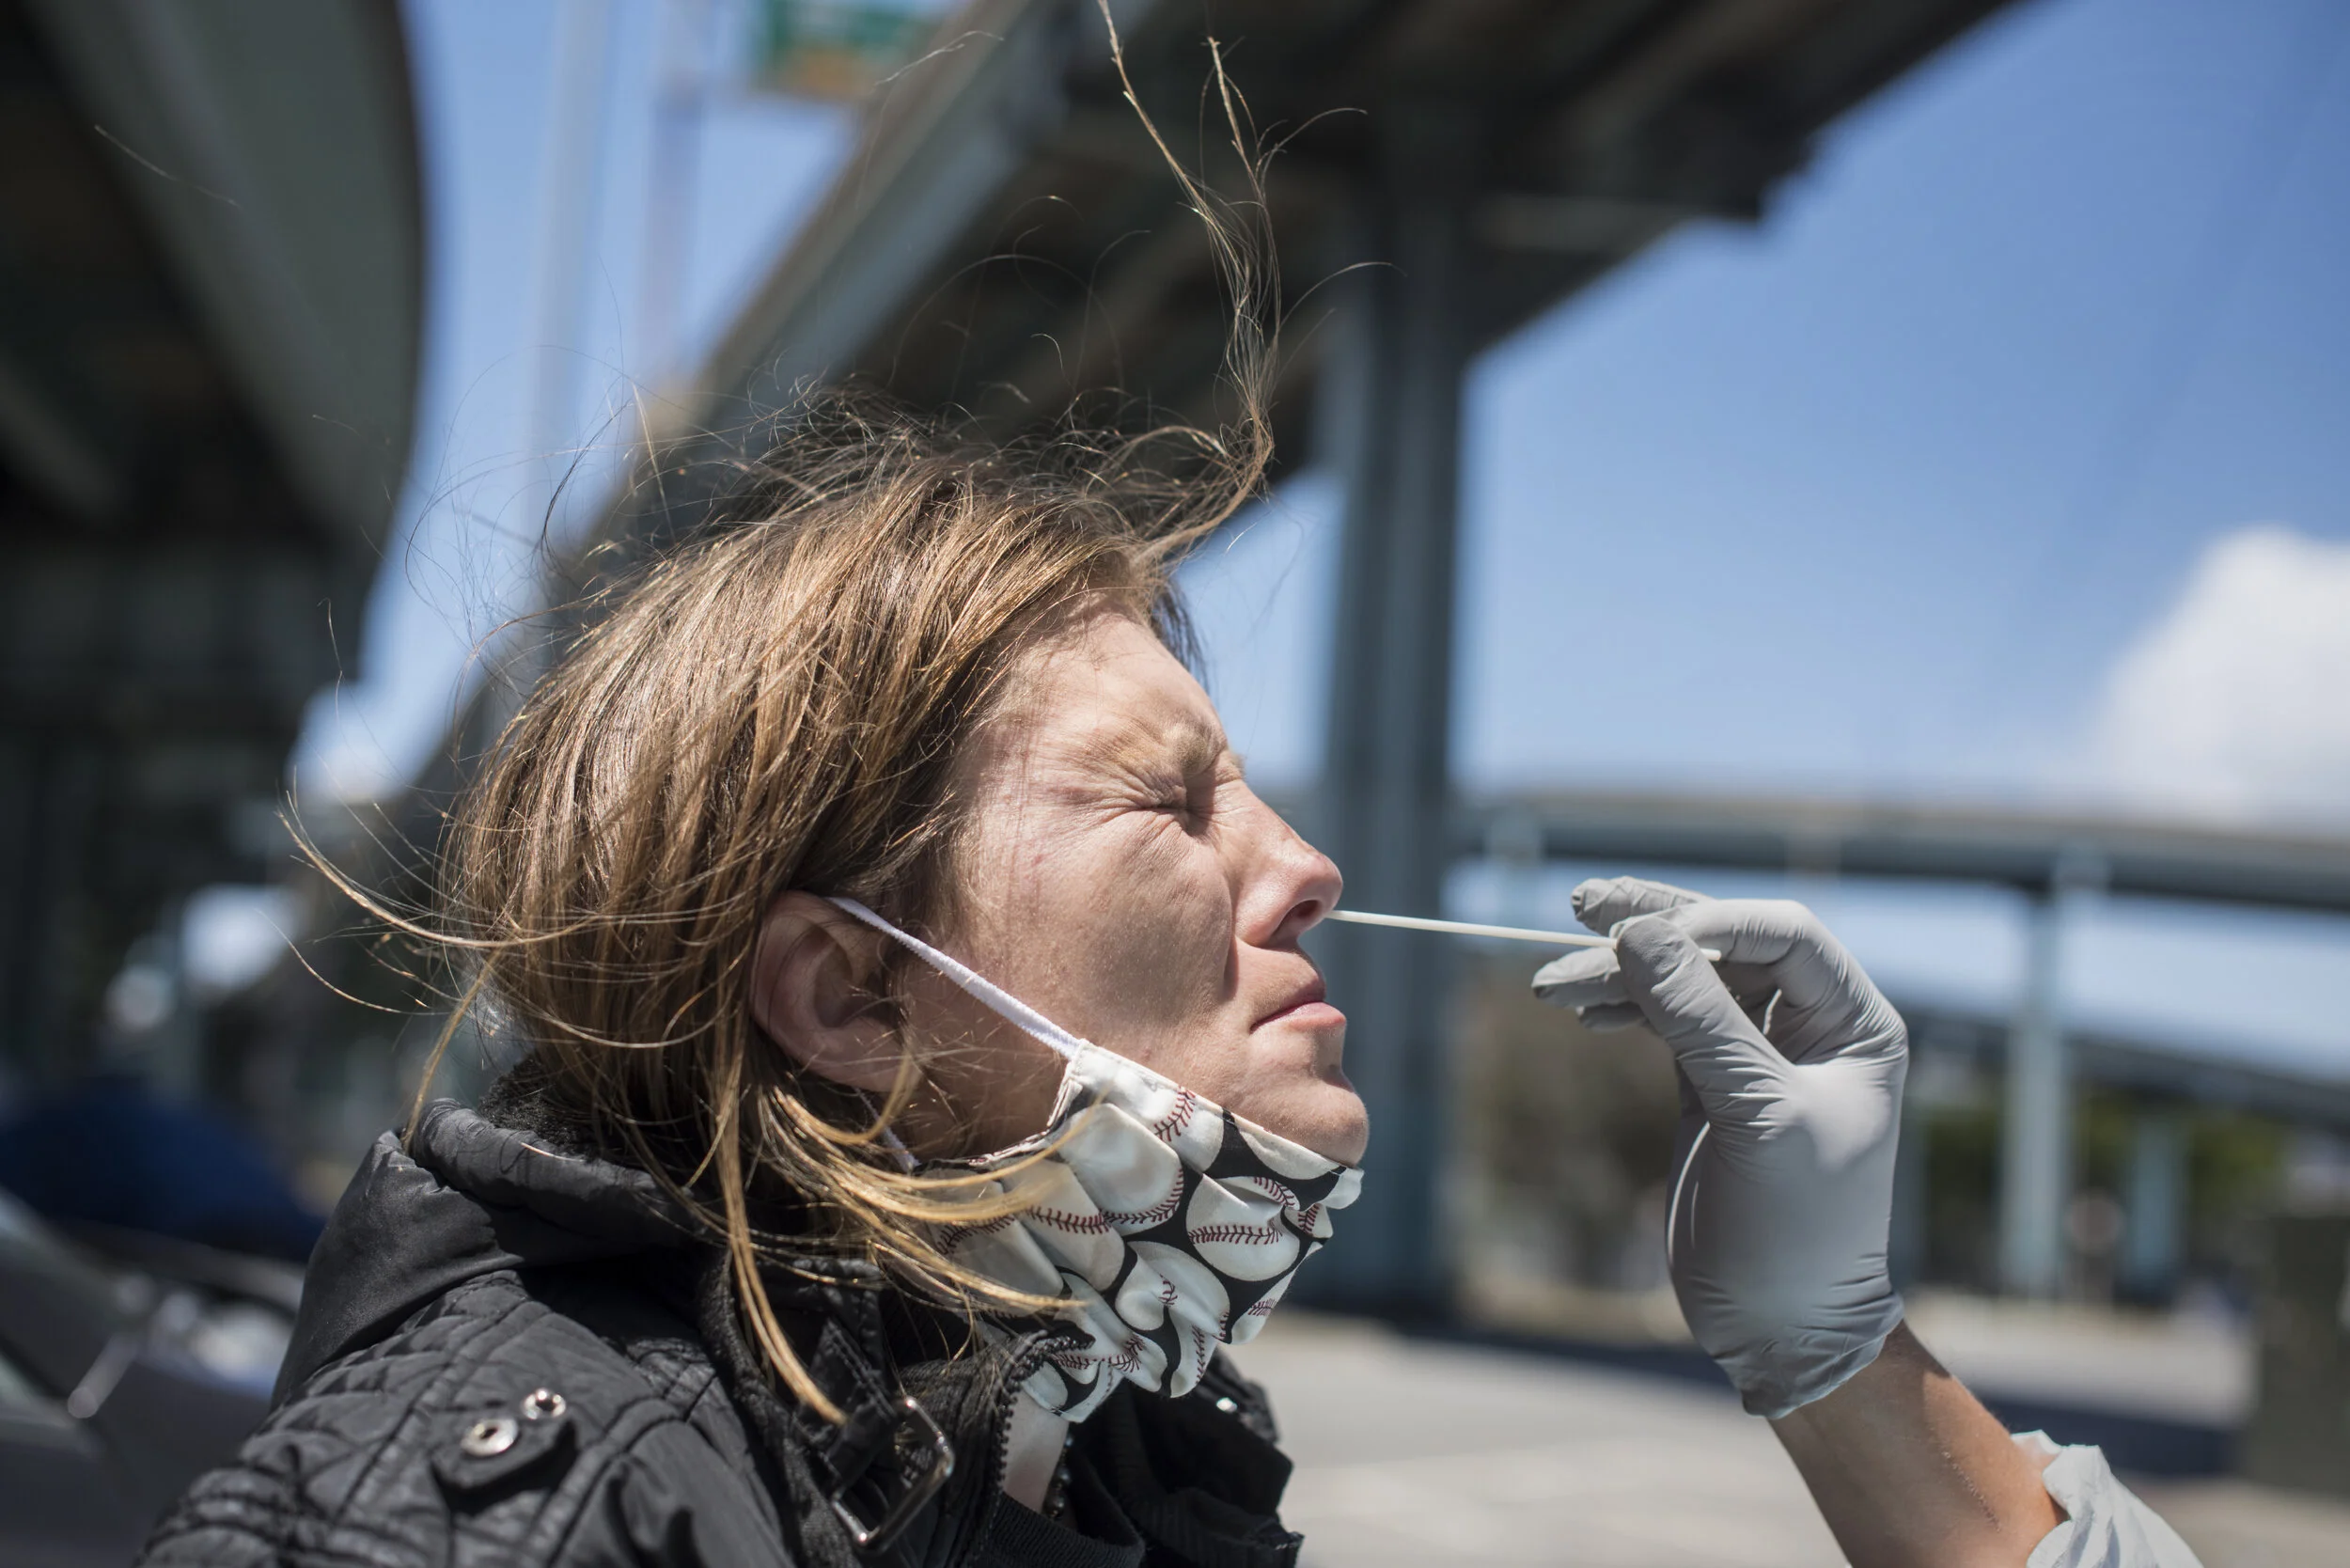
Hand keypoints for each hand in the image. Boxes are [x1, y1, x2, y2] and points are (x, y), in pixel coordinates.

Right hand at [1532, 877, 1906, 1417]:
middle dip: (1653, 925)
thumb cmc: (1797, 1230)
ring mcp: (1756, 1052)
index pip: (1783, 934)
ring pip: (1684, 979)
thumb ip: (1701, 1020)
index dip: (1712, 922)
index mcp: (1854, 1024)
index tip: (1639, 938)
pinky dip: (1622, 1008)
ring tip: (1551, 984)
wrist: (1783, 1325)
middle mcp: (1811, 1027)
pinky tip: (1583, 1010)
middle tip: (1580, 905)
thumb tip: (1640, 932)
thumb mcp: (1755, 1116)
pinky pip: (1662, 1019)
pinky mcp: (1709, 1083)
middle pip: (1725, 944)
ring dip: (1619, 973)